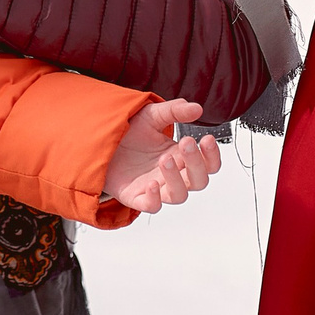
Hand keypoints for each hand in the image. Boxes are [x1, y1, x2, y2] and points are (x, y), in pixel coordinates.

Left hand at [104, 100, 223, 213]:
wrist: (102, 143)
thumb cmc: (131, 133)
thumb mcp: (152, 115)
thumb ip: (174, 111)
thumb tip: (196, 108)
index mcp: (181, 156)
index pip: (208, 163)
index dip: (212, 155)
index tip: (207, 139)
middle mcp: (173, 174)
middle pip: (198, 180)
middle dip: (196, 163)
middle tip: (186, 143)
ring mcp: (157, 187)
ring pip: (178, 195)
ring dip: (176, 179)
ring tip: (165, 159)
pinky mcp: (138, 197)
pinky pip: (152, 206)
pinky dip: (155, 199)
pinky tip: (152, 184)